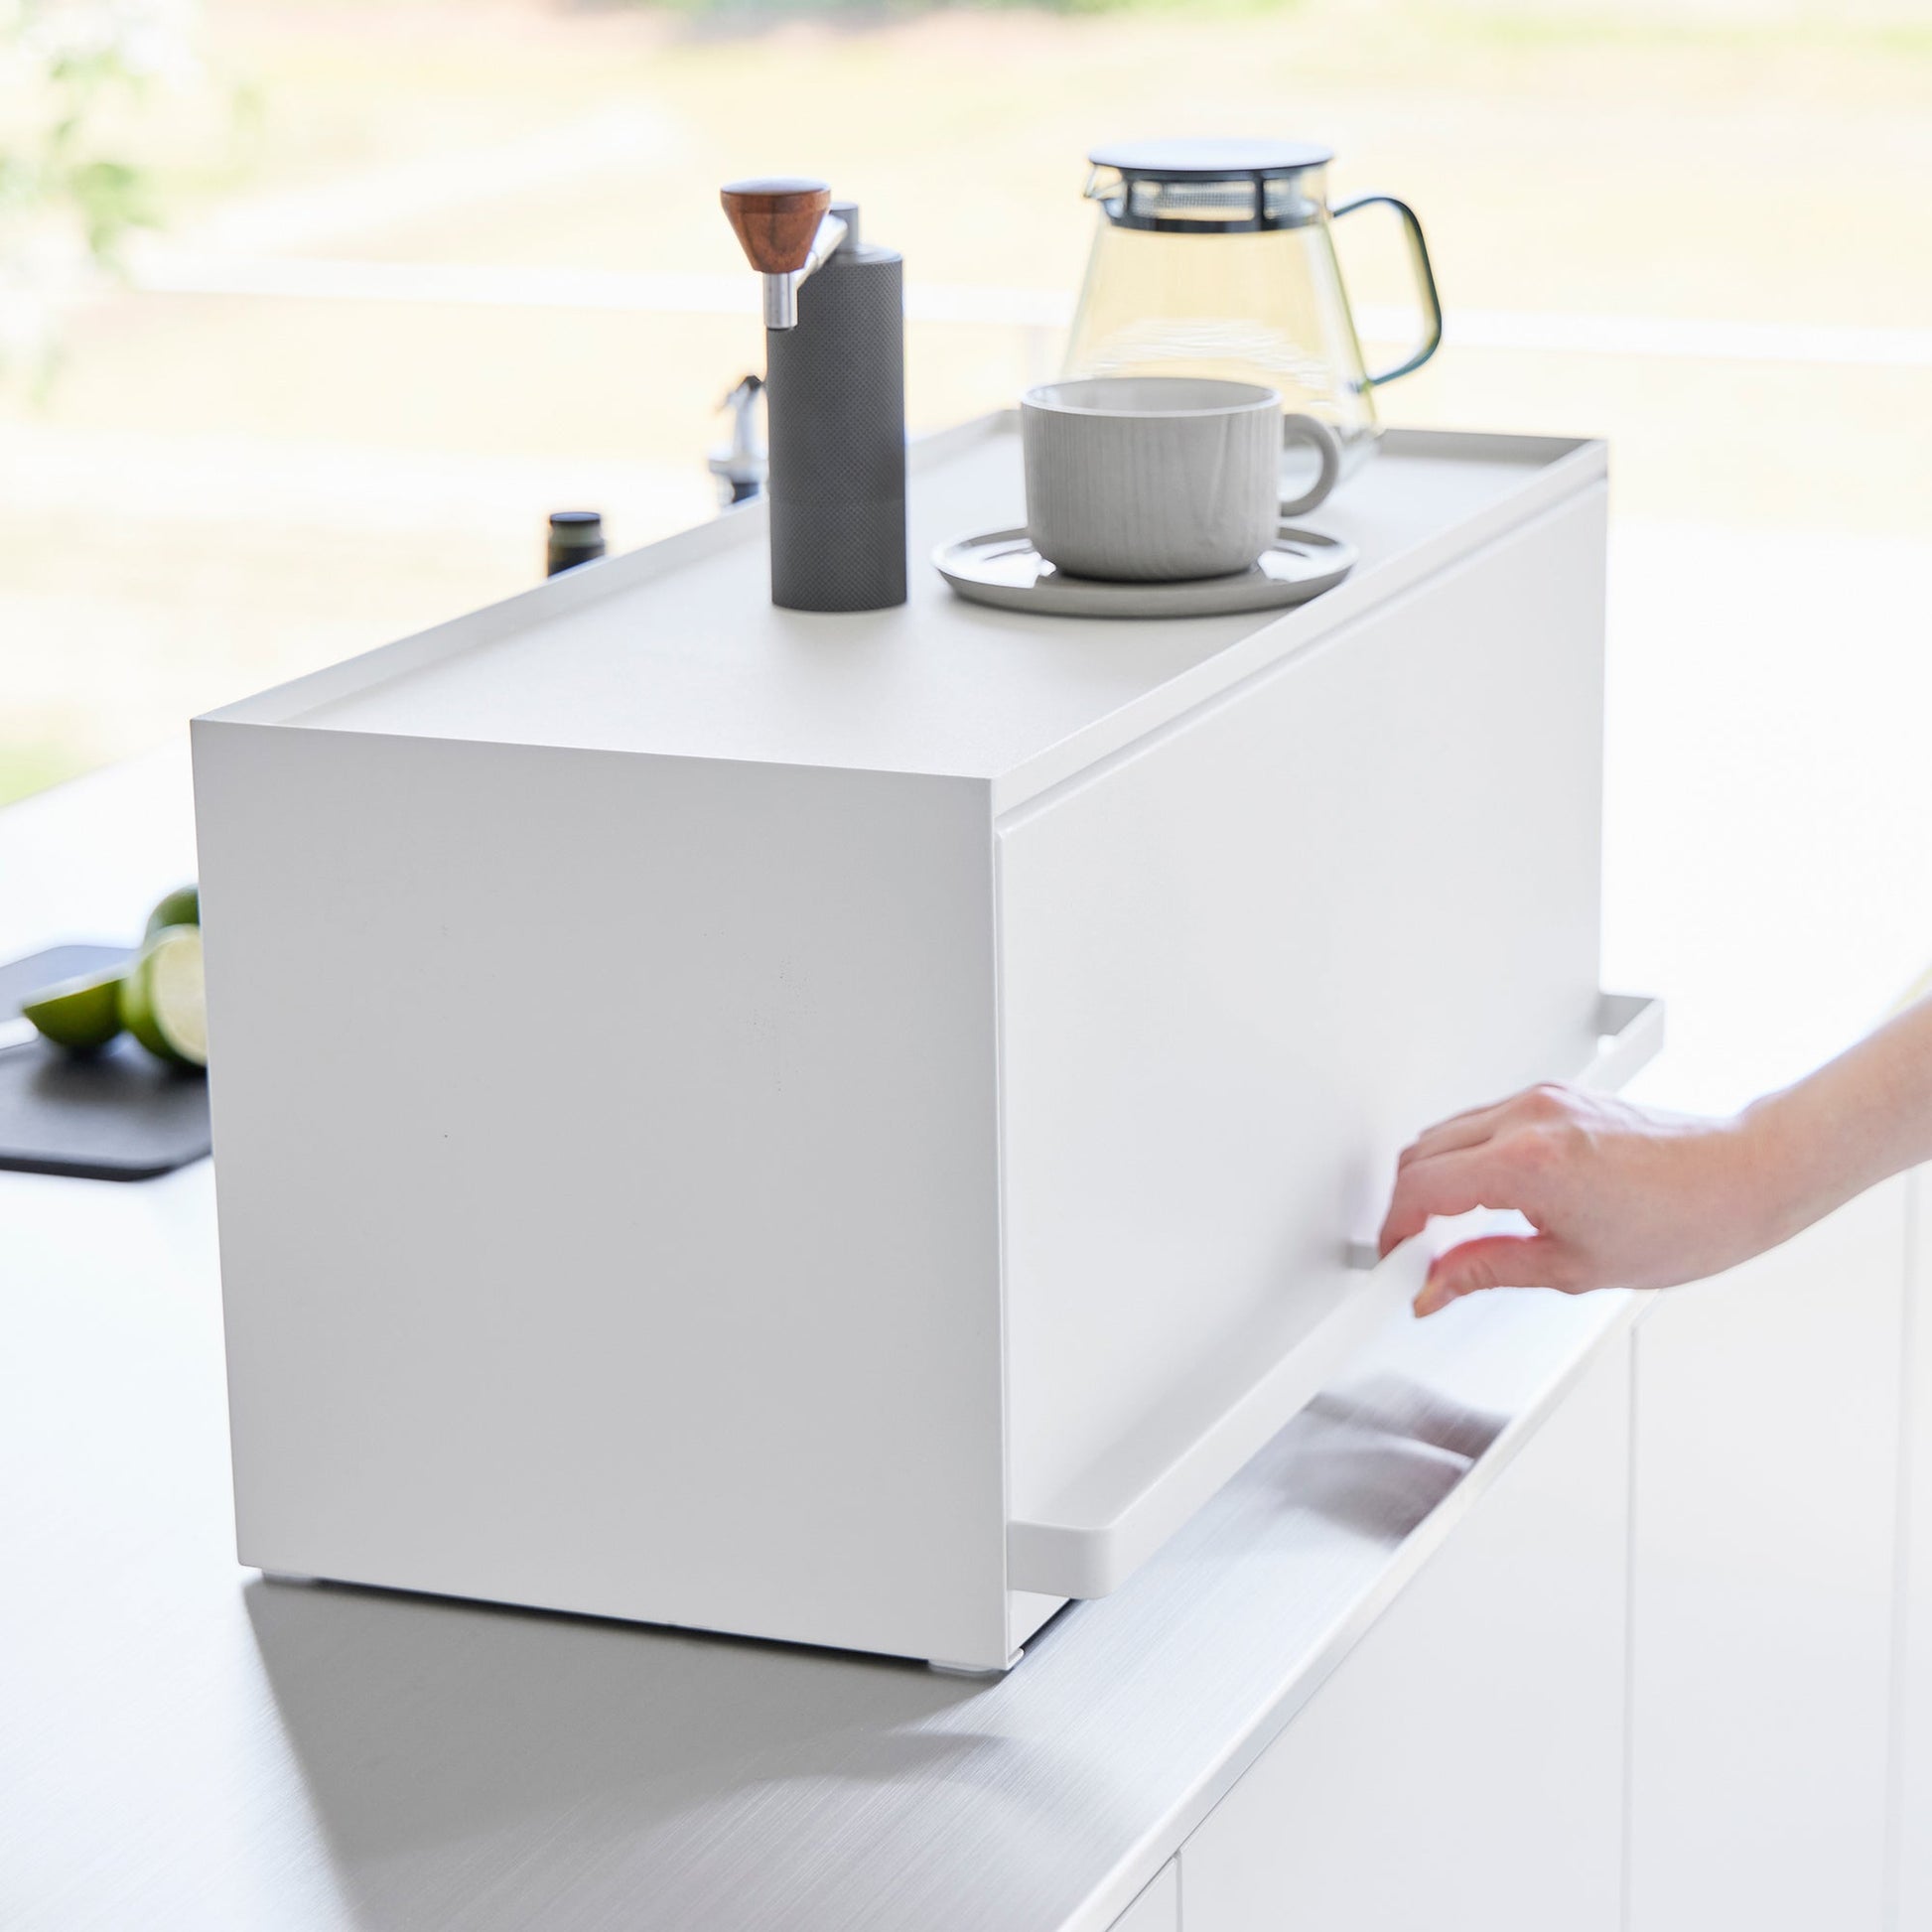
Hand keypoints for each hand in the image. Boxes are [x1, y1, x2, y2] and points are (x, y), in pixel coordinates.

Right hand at [1378, 1084, 1792, 1317]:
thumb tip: (1437, 1287)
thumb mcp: (1574, 1268)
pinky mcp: (1553, 1096)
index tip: (1396, 1260)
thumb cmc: (1687, 1221)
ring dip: (1434, 1179)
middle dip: (1406, 1205)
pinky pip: (1481, 1122)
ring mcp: (1540, 1100)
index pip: (1421, 1187)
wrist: (1746, 1176)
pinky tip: (1484, 1198)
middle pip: (1420, 1153)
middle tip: (1416, 1254)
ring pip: (1446, 1133)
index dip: (1395, 1230)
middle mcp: (1527, 1118)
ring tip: (1450, 1231)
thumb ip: (1487, 1272)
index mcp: (1528, 1162)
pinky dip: (1465, 1158)